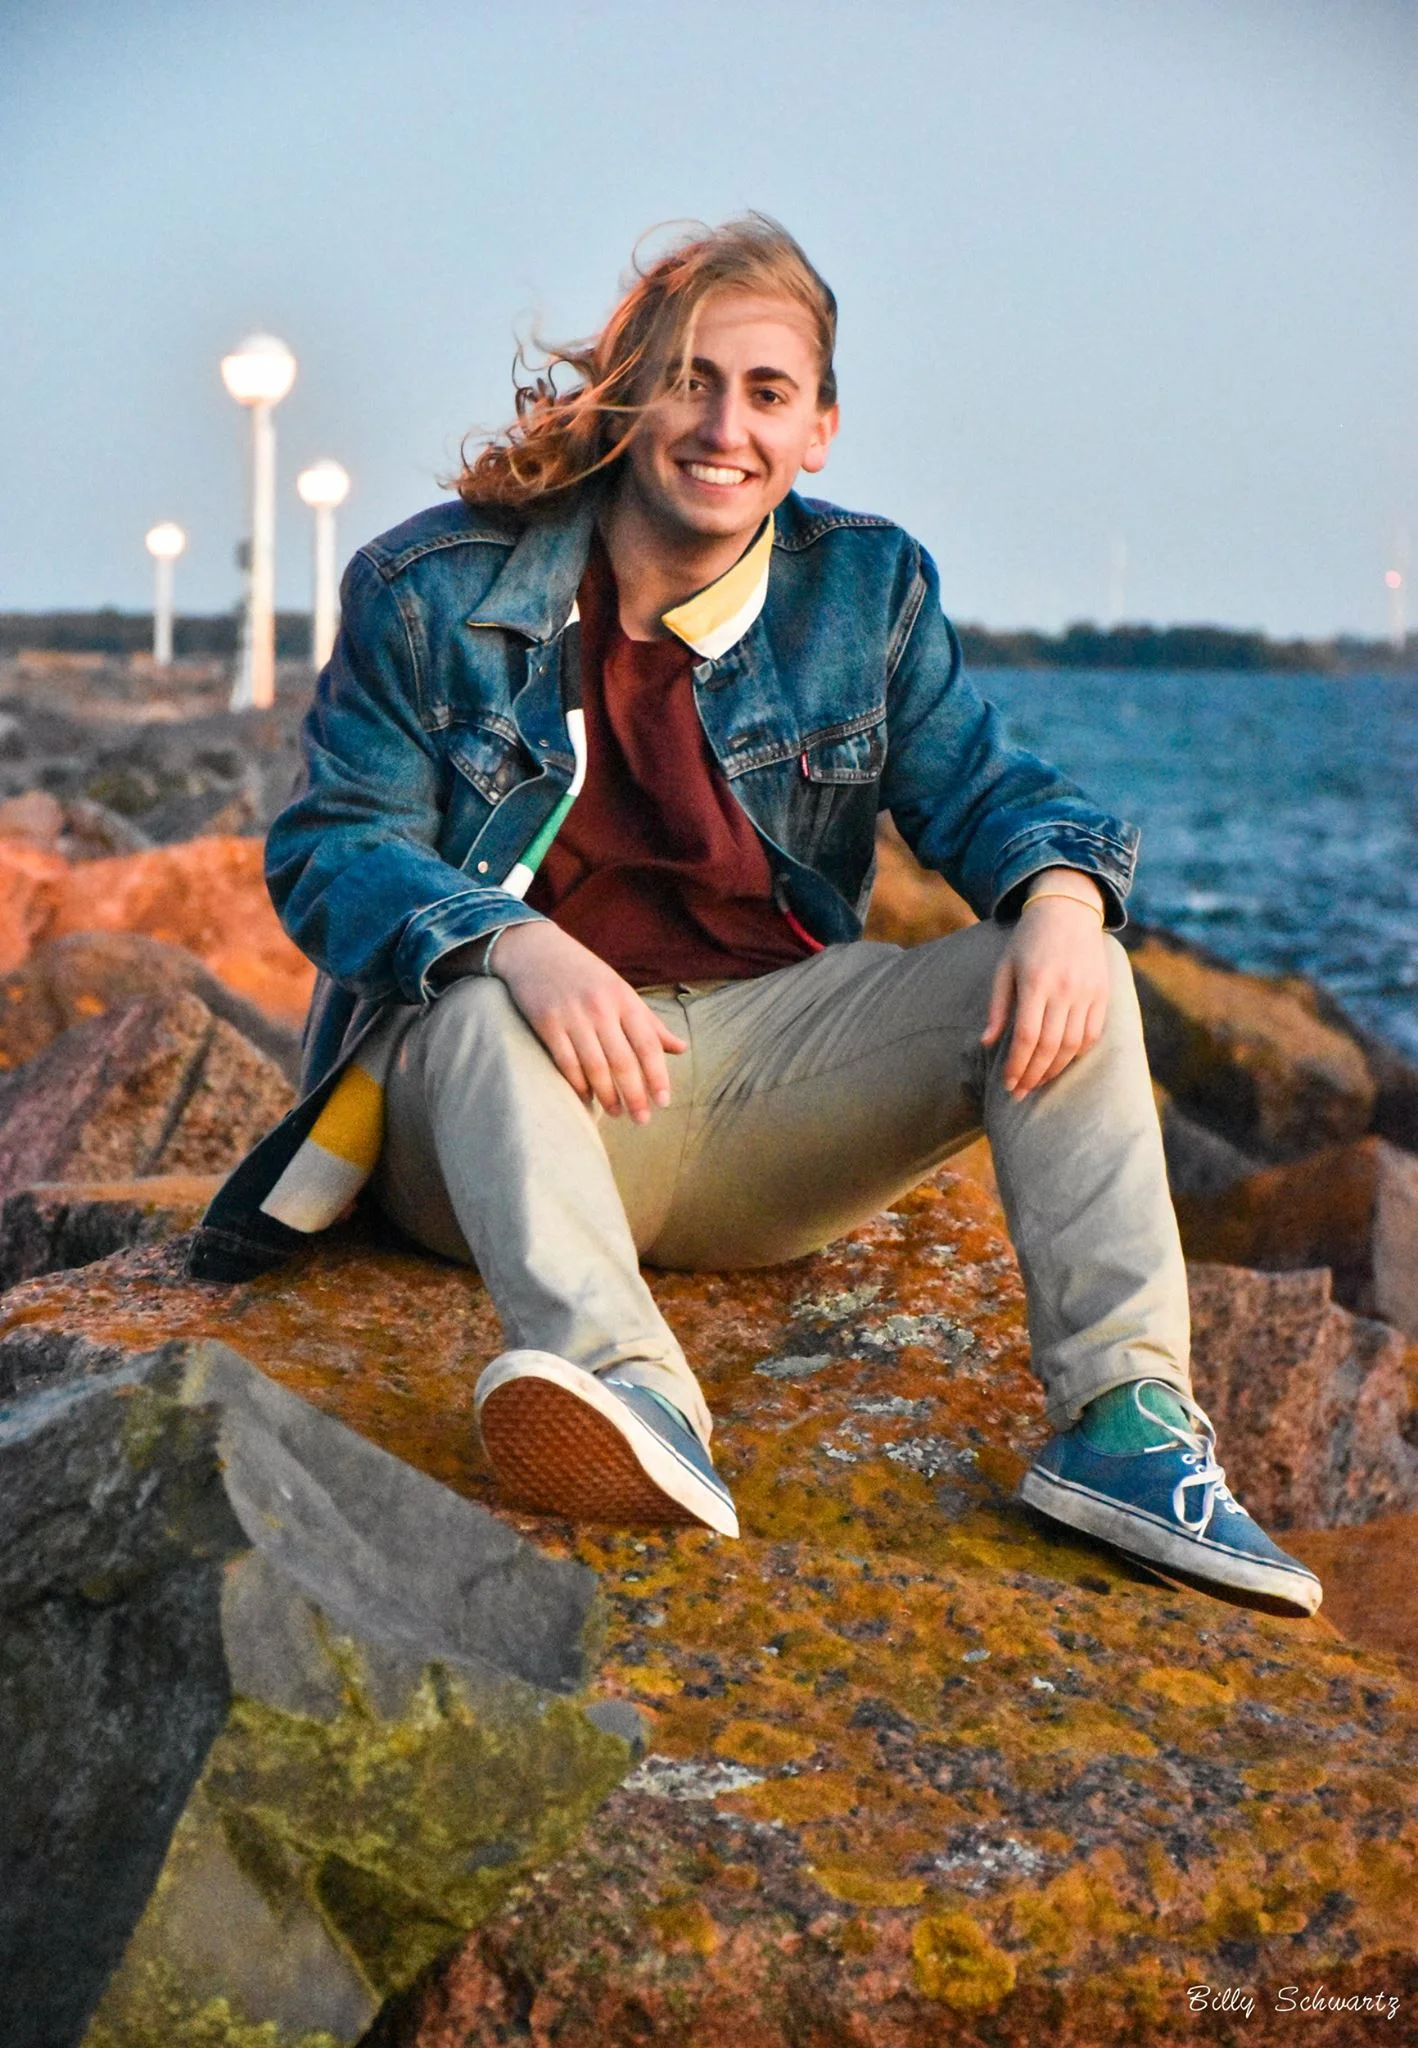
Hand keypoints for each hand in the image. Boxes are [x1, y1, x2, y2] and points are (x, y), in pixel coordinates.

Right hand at [489, 921, 686, 1122]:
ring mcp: (572, 1016)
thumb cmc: (583, 974)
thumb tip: (681, 1048)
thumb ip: (649, 1022)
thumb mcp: (620, 990)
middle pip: (623, 1061)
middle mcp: (601, 1007)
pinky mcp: (546, 1023)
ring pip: (595, 1067)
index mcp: (624, 998)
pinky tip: (586, 1099)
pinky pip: (566, 1063)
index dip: (658, 1075)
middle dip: (635, 1095)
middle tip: (642, 1120)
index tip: (664, 1102)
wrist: (533, 949)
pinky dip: (578, 1085)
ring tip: (616, 1113)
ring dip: (607, 1096)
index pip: (647, 1044)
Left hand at [981, 879, 1109, 1096]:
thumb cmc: (1028, 940)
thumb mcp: (1004, 967)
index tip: (1008, 1084)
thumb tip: (987, 1043)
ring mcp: (1087, 992)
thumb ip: (998, 1007)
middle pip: (1050, 1047)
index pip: (1026, 1037)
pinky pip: (1093, 1034)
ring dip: (1054, 1070)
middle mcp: (1064, 989)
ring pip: (1073, 1046)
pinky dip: (1077, 1054)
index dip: (1016, 1065)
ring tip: (1038, 1082)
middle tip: (1020, 1092)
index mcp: (1035, 982)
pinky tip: (1062, 1064)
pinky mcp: (1103, 994)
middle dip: (1033, 1075)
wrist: (1069, 909)